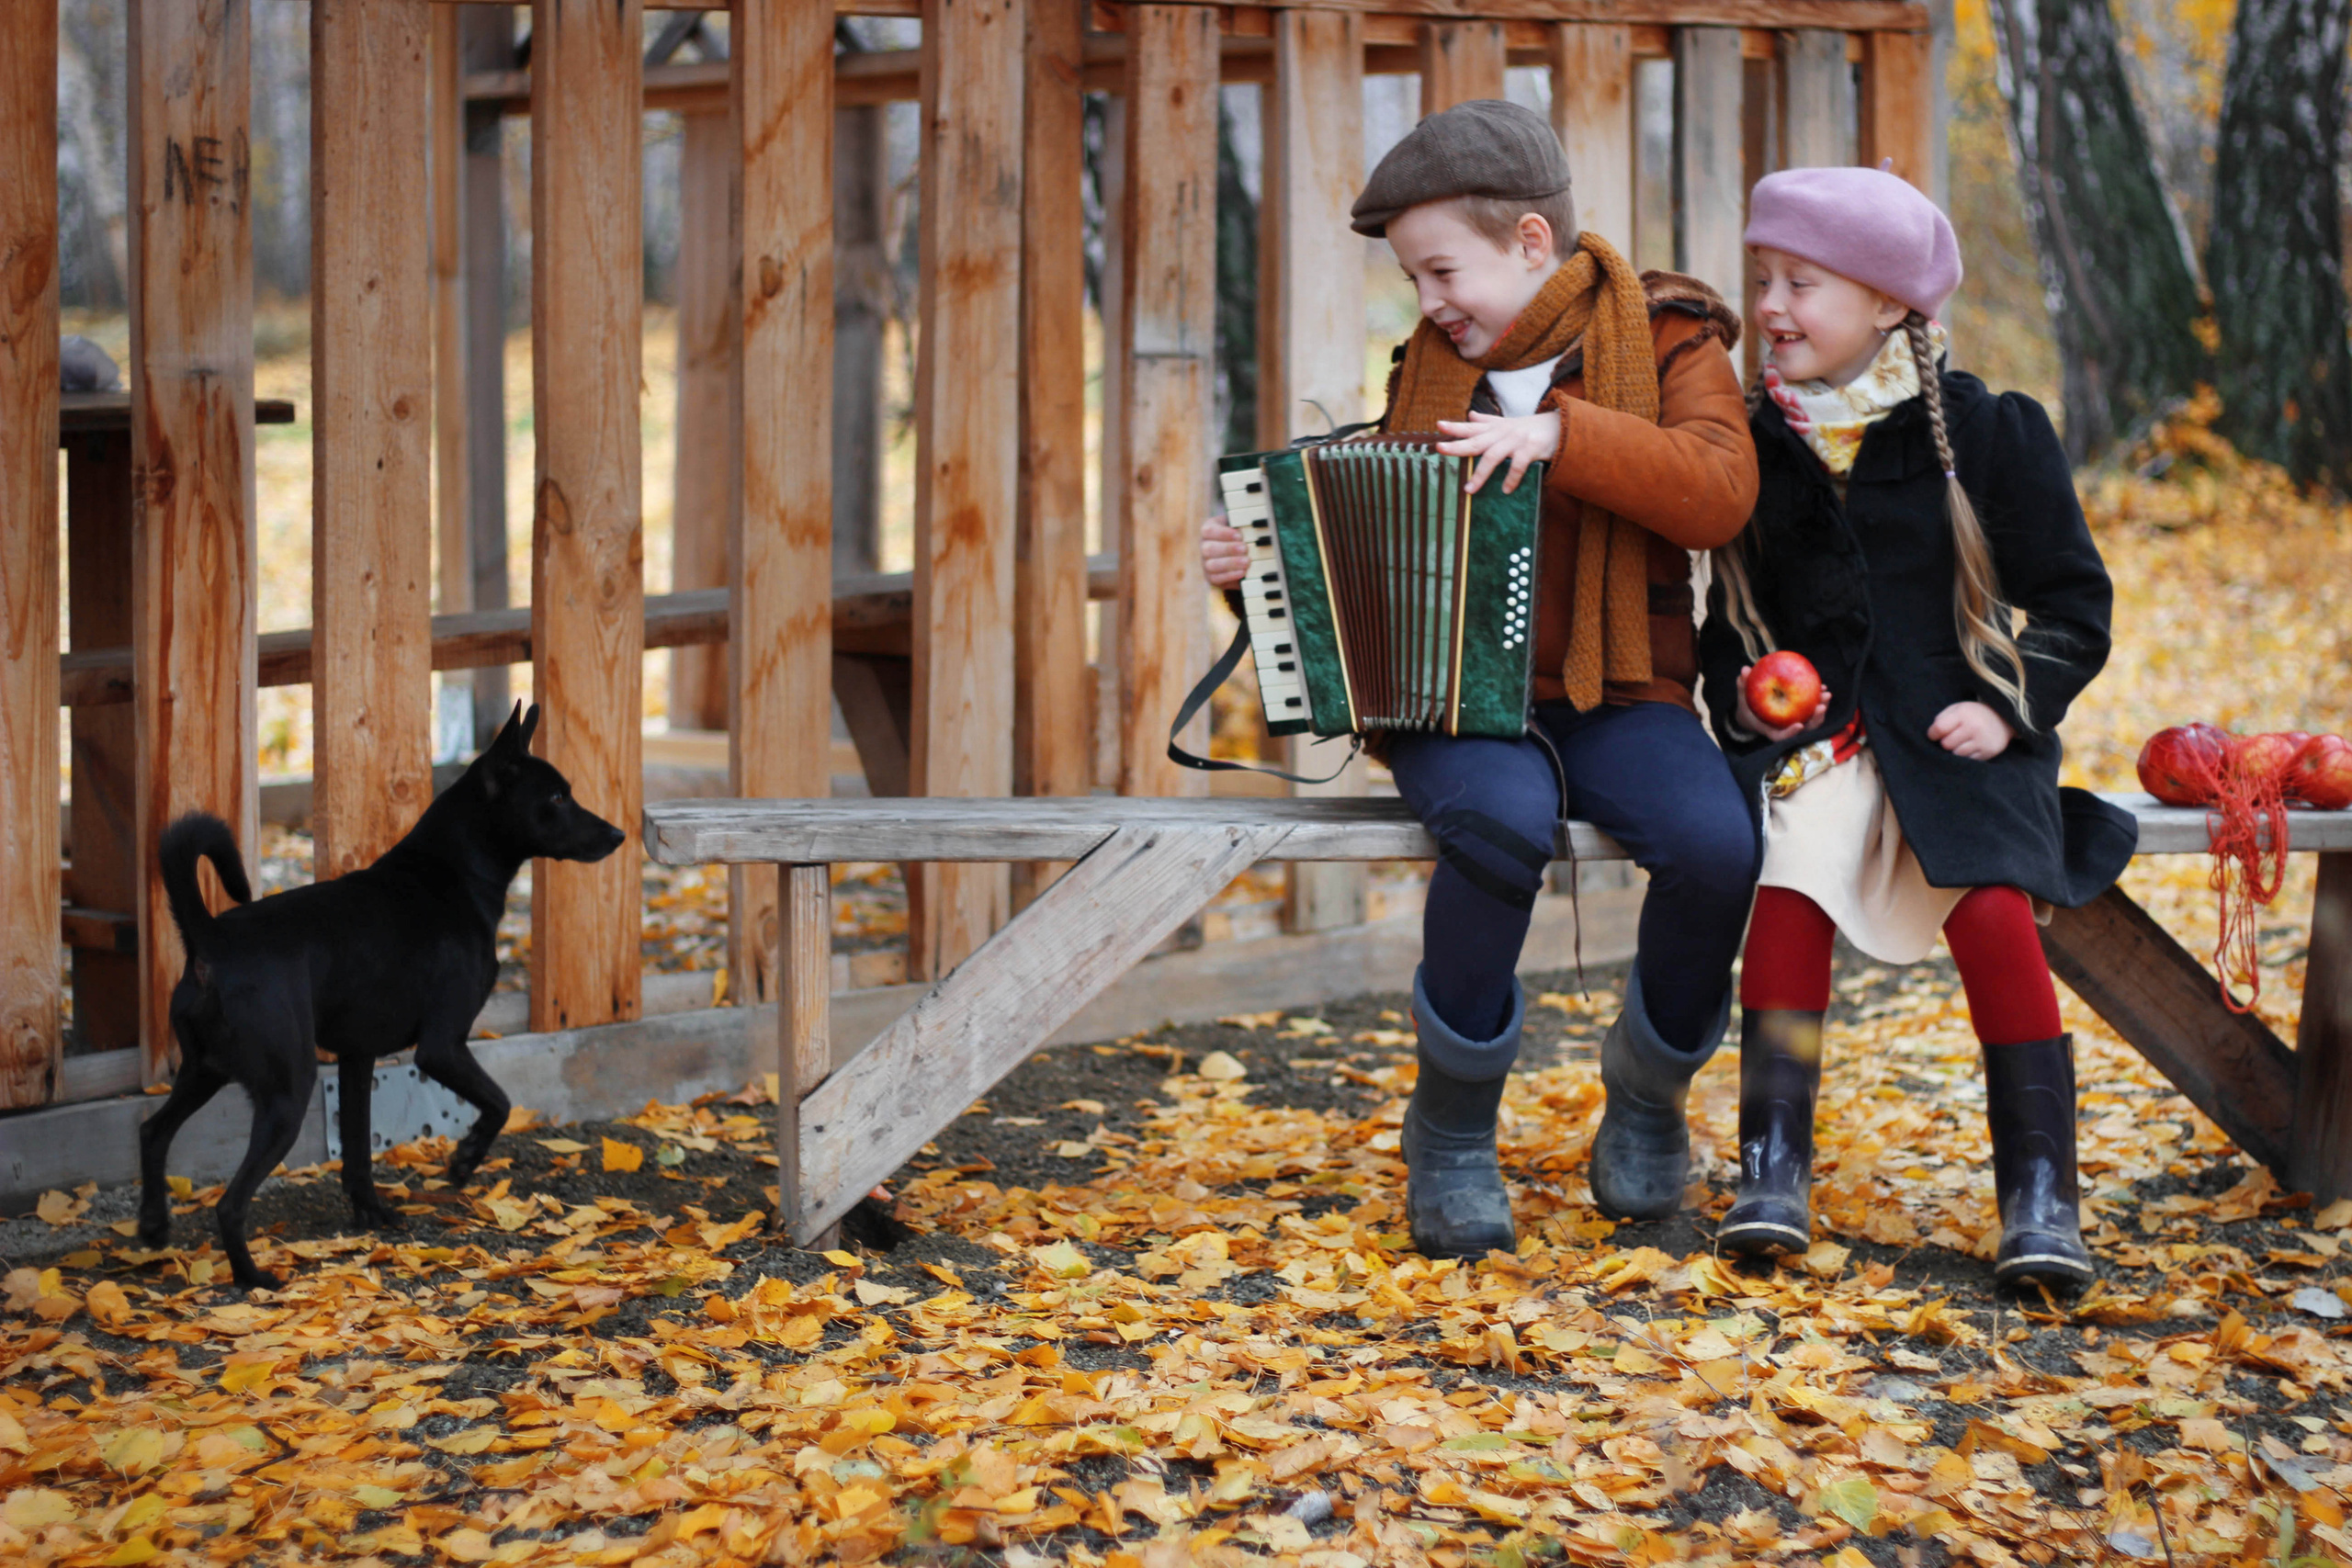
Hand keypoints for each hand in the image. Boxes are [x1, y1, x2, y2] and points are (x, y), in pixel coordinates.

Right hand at [1201, 515, 1247, 589]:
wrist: (1237, 555)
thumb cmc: (1237, 537)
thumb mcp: (1237, 526)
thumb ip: (1240, 525)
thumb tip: (1252, 526)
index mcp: (1208, 532)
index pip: (1208, 531)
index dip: (1223, 533)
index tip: (1239, 535)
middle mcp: (1204, 547)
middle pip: (1208, 549)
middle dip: (1228, 549)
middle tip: (1245, 548)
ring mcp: (1205, 563)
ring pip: (1211, 565)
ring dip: (1230, 563)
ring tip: (1247, 561)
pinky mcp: (1211, 577)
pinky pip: (1217, 578)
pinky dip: (1230, 575)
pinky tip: (1243, 572)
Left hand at [1435, 410, 1561, 495]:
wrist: (1561, 426)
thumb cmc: (1530, 427)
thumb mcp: (1507, 423)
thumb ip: (1487, 420)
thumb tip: (1469, 414)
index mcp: (1495, 428)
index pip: (1471, 427)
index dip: (1454, 427)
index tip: (1438, 425)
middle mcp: (1503, 433)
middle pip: (1476, 441)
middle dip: (1457, 446)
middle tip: (1440, 448)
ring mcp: (1516, 440)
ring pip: (1493, 457)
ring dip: (1480, 474)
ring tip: (1469, 489)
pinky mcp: (1531, 449)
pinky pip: (1518, 466)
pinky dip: (1511, 479)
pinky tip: (1505, 490)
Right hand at [1735, 664, 1831, 742]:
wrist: (1753, 713)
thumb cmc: (1747, 707)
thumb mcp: (1742, 698)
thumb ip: (1743, 685)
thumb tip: (1744, 669)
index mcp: (1771, 730)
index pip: (1781, 736)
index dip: (1791, 733)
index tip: (1799, 725)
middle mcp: (1786, 729)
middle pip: (1804, 730)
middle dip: (1815, 719)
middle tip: (1821, 706)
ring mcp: (1795, 723)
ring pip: (1812, 721)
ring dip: (1822, 709)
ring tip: (1826, 694)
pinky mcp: (1801, 715)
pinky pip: (1812, 710)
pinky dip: (1818, 700)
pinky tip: (1822, 687)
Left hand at [1928, 700, 2013, 759]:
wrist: (2003, 719)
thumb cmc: (1973, 714)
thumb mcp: (1958, 709)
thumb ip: (1942, 719)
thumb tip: (1932, 735)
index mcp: (1963, 714)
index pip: (1939, 728)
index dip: (1933, 734)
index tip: (1935, 735)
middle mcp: (1974, 727)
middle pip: (1946, 744)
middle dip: (1946, 742)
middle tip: (1952, 738)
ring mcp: (1982, 741)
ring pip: (1957, 754)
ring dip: (1956, 750)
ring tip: (1962, 742)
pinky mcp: (1988, 752)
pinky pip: (1968, 760)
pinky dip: (1966, 755)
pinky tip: (1971, 747)